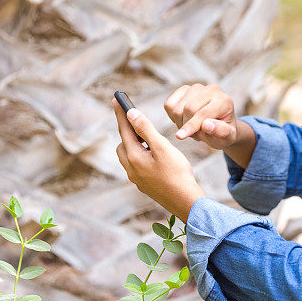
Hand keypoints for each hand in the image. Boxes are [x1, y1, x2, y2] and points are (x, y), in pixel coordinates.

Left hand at [112, 98, 204, 222]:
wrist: (186, 202)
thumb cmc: (177, 173)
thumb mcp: (162, 147)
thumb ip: (145, 129)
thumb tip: (130, 114)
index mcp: (134, 157)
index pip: (124, 130)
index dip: (120, 113)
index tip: (115, 99)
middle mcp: (131, 169)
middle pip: (123, 144)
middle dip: (128, 131)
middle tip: (136, 120)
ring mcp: (137, 179)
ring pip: (129, 156)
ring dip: (134, 145)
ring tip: (147, 138)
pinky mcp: (144, 185)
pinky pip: (136, 166)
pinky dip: (141, 156)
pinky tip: (154, 156)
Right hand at [164, 83, 238, 149]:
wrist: (220, 125)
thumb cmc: (224, 132)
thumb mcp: (228, 137)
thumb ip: (220, 131)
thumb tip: (206, 125)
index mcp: (224, 101)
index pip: (203, 113)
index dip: (191, 126)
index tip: (179, 137)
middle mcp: (211, 89)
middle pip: (188, 109)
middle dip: (188, 127)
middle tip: (197, 136)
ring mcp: (197, 87)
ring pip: (177, 108)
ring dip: (181, 124)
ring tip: (193, 129)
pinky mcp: (184, 89)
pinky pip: (169, 104)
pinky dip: (173, 117)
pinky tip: (184, 120)